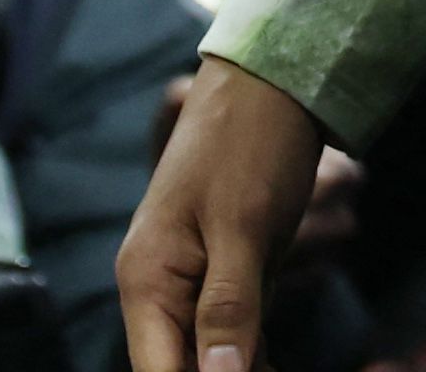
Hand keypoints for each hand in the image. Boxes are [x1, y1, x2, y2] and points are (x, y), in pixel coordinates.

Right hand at [119, 58, 329, 371]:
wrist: (271, 83)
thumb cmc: (250, 143)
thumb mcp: (243, 228)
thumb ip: (228, 310)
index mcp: (147, 280)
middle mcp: (162, 290)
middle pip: (183, 369)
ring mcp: (195, 284)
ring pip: (213, 359)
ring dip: (243, 370)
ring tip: (278, 368)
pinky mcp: (229, 278)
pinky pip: (237, 336)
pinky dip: (257, 357)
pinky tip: (278, 366)